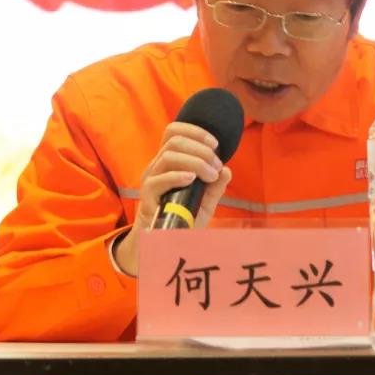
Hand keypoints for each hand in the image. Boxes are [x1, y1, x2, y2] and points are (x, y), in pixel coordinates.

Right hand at [111, 122, 231, 275]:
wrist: (164, 242)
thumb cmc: (183, 218)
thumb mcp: (205, 202)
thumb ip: (216, 186)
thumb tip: (227, 170)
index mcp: (169, 162)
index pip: (174, 132)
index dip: (195, 131)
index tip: (216, 144)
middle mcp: (157, 166)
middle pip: (175, 141)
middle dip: (201, 149)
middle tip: (216, 165)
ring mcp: (151, 179)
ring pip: (169, 156)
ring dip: (195, 162)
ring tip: (210, 175)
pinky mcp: (147, 196)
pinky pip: (158, 180)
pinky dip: (177, 176)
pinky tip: (192, 179)